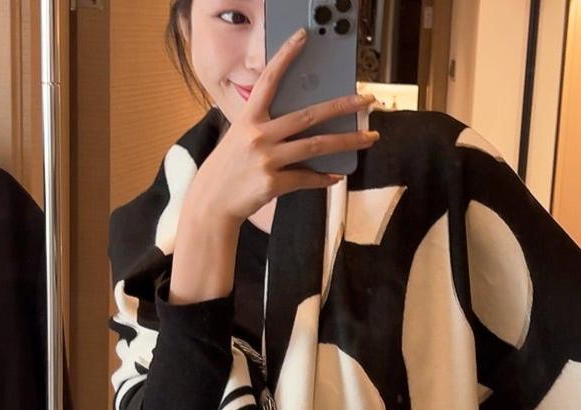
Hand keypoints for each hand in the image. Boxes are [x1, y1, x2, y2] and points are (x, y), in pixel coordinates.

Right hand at [186, 28, 377, 226]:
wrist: (212, 201)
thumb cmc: (229, 168)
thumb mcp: (240, 138)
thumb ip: (265, 128)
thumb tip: (303, 125)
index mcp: (249, 119)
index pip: (269, 80)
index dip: (285, 57)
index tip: (302, 38)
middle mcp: (258, 135)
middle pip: (308, 116)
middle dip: (342, 106)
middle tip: (367, 100)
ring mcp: (266, 160)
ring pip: (316, 146)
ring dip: (348, 142)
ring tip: (369, 138)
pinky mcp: (273, 183)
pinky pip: (306, 178)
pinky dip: (324, 178)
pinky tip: (337, 176)